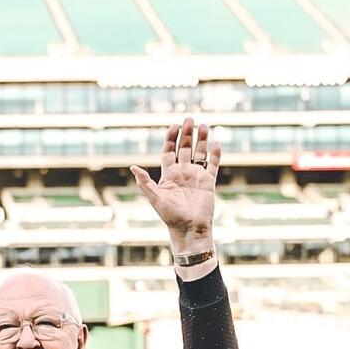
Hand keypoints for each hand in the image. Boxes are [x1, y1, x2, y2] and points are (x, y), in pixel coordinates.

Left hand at [130, 117, 220, 254]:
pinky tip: (217, 144)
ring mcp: (196, 177)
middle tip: (189, 119)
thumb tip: (133, 167)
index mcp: (169, 176)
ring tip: (203, 125)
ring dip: (202, 140)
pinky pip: (213, 165)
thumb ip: (145, 182)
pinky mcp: (209, 183)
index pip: (169, 152)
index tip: (174, 126)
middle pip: (184, 149)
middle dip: (187, 134)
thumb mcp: (155, 198)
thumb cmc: (171, 216)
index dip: (171, 139)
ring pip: (200, 154)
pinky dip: (215, 155)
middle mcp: (183, 174)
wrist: (190, 229)